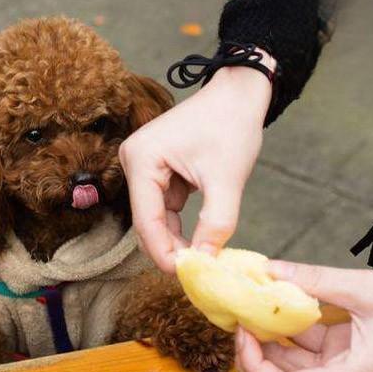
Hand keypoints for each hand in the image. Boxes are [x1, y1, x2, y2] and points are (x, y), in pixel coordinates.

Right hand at [119, 67, 270, 271]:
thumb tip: (205, 262)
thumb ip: (216, 224)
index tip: (186, 277)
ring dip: (177, 236)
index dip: (164, 252)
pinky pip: (164, 206)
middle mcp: (133, 161)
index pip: (146, 219)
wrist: (238, 94)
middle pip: (147, 220)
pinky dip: (181, 222)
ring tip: (202, 256)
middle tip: (196, 273)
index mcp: (142, 158)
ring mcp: (143, 165)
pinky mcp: (155, 169)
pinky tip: (198, 236)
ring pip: (156, 216)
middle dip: (170, 246)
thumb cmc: (232, 125)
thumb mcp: (227, 180)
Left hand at [236, 261, 372, 371]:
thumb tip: (269, 269)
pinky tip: (270, 305)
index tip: (243, 335)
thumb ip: (315, 280)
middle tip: (238, 321)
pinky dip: (284, 330)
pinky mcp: (340, 351)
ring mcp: (340, 366)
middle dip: (253, 356)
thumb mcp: (366, 289)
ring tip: (248, 309)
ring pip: (289, 365)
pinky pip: (303, 347)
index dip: (258, 370)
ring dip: (265, 342)